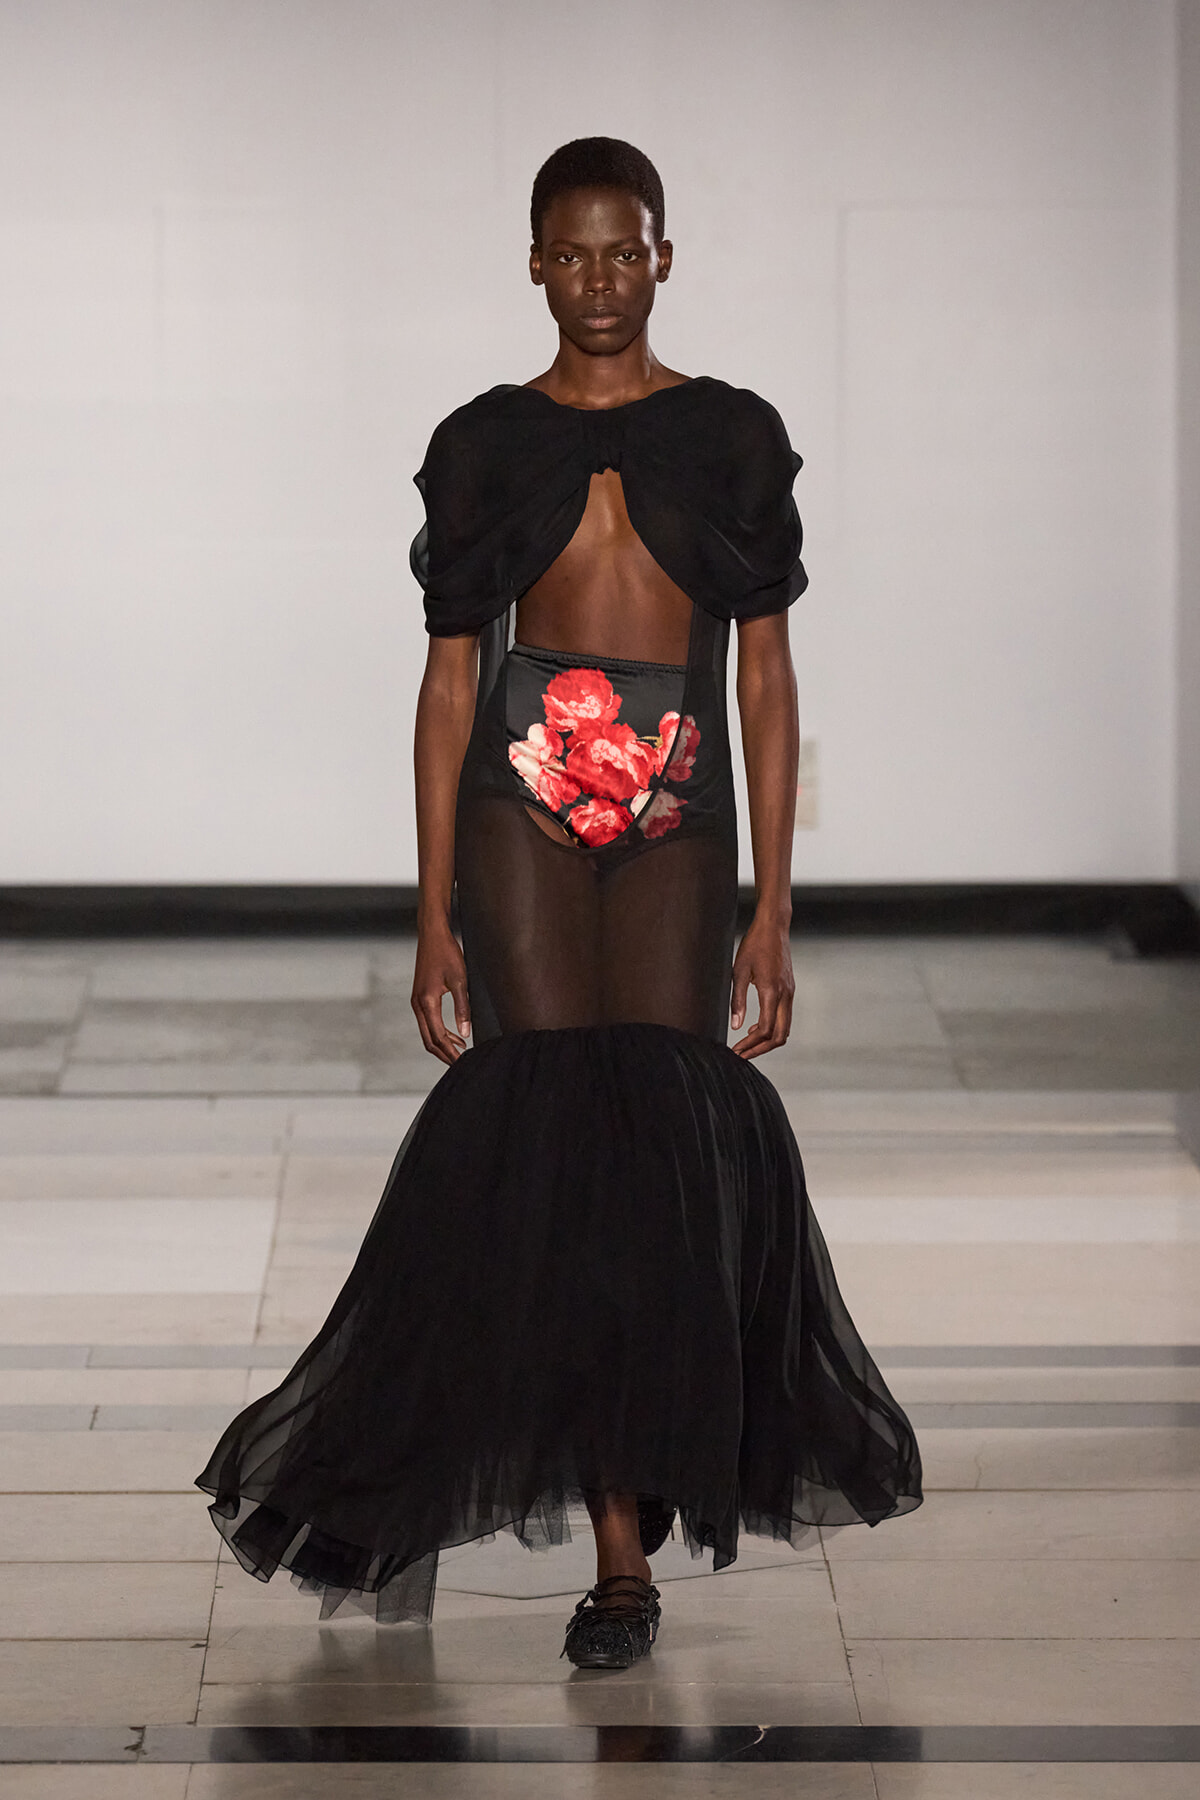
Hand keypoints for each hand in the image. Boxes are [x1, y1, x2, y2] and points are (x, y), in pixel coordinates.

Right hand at [411, 923, 470, 1064]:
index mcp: (427, 1002)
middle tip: (460, 1064)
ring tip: (460, 1052)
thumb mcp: (460, 980)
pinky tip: (455, 1034)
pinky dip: (439, 1032)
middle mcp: (418, 1004)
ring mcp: (416, 1001)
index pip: (438, 1037)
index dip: (450, 1052)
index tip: (463, 1062)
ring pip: (427, 1033)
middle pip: (429, 1040)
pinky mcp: (420, 997)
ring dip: (442, 1045)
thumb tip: (465, 1033)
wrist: (432, 935)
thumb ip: (463, 1008)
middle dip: (444, 1054)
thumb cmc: (447, 954)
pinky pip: (428, 1022)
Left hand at [730, 917, 793, 1059]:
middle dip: (761, 1049)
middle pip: (780, 1035)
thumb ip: (738, 1000)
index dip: (751, 1044)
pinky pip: (785, 1016)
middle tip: (743, 1055)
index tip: (736, 1051)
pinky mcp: (790, 989)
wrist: (774, 927)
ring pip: (785, 1028)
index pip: (766, 1029)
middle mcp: (786, 995)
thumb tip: (736, 1026)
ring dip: (767, 1040)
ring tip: (747, 1044)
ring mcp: (790, 992)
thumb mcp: (738, 971)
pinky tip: (756, 1027)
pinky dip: (773, 1028)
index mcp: (772, 991)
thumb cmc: (754, 945)